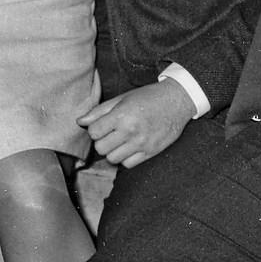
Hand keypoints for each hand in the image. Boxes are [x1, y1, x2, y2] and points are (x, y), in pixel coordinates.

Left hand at [77, 79, 195, 167]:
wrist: (179, 100)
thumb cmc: (150, 97)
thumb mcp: (124, 98)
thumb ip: (100, 110)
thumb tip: (80, 121)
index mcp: (122, 115)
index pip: (94, 132)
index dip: (96, 128)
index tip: (104, 123)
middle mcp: (131, 131)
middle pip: (101, 147)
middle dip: (103, 140)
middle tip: (112, 132)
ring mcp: (142, 143)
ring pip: (112, 158)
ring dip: (113, 150)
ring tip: (122, 140)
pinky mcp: (151, 151)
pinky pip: (128, 164)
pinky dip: (126, 157)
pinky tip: (132, 146)